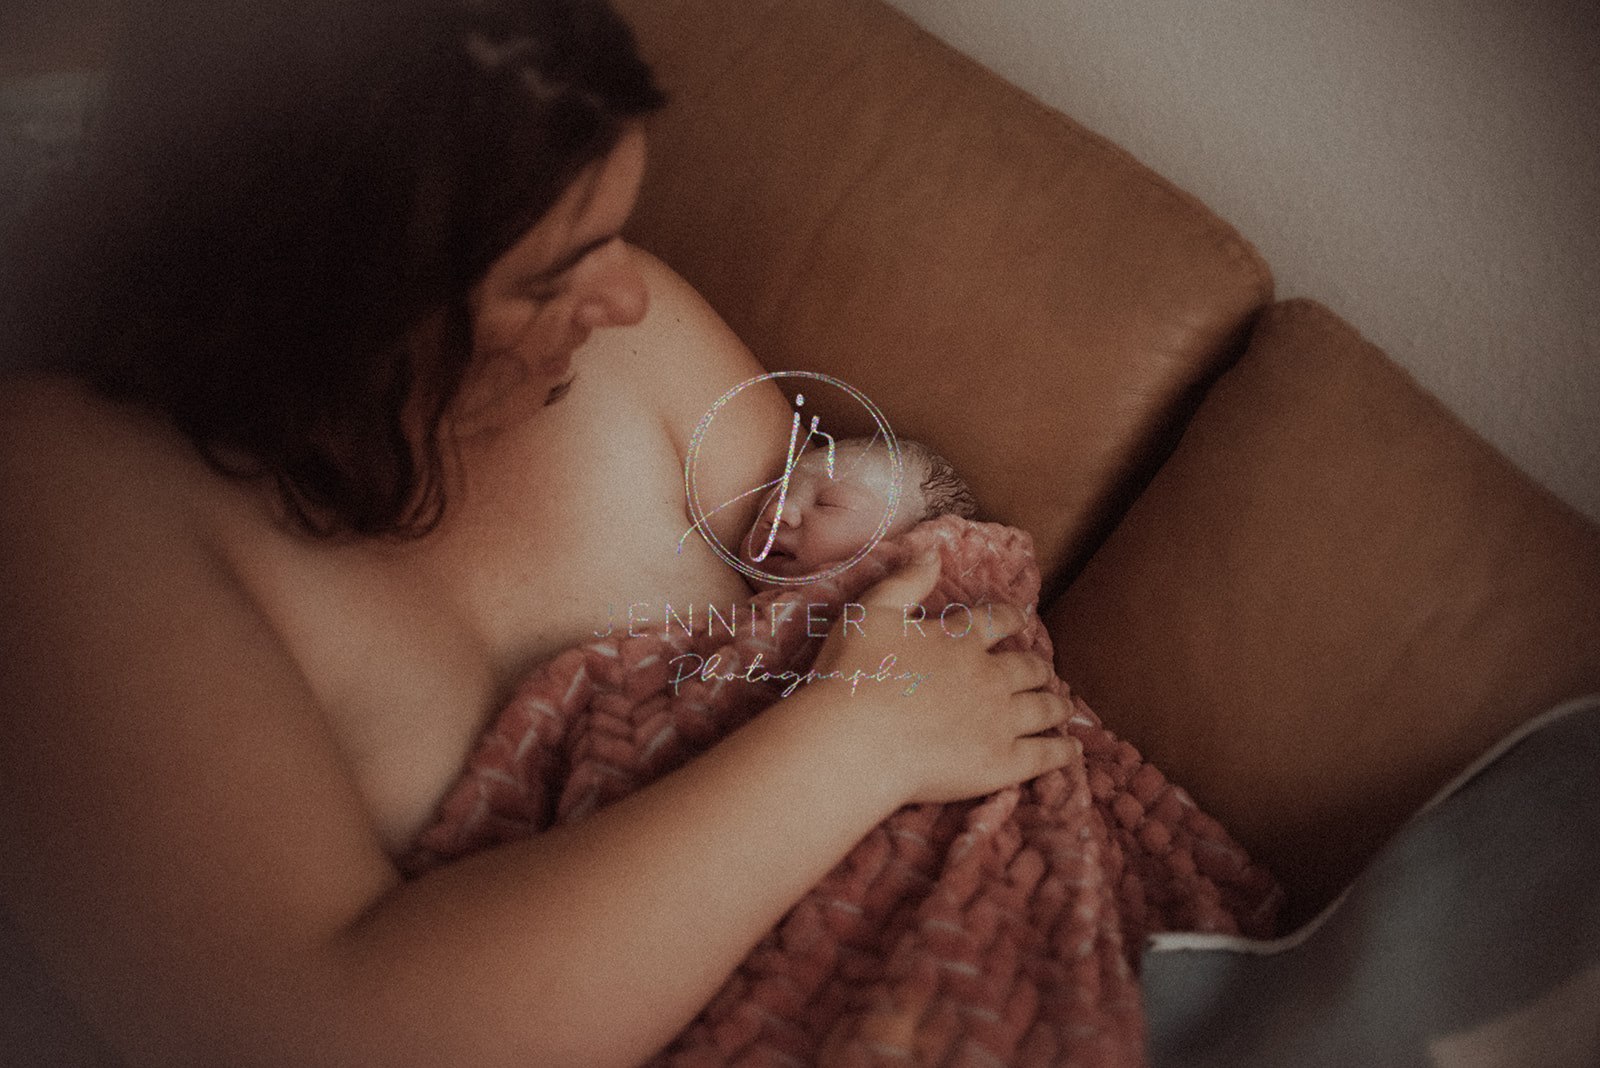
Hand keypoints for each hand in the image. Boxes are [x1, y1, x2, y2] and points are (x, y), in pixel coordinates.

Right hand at [804, 549, 1078, 804]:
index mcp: (960, 639)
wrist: (856, 739)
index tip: (1020, 620)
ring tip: (1063, 706)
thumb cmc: (854, 674)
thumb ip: (906, 581)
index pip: (997, 621)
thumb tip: (933, 551)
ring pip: (1043, 707)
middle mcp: (989, 675)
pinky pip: (1044, 754)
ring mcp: (1000, 720)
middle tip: (1041, 670)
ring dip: (1056, 704)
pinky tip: (1071, 750)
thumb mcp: (871, 612)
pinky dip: (1062, 751)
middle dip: (1036, 667)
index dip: (1011, 619)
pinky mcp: (1003, 762)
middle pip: (1027, 667)